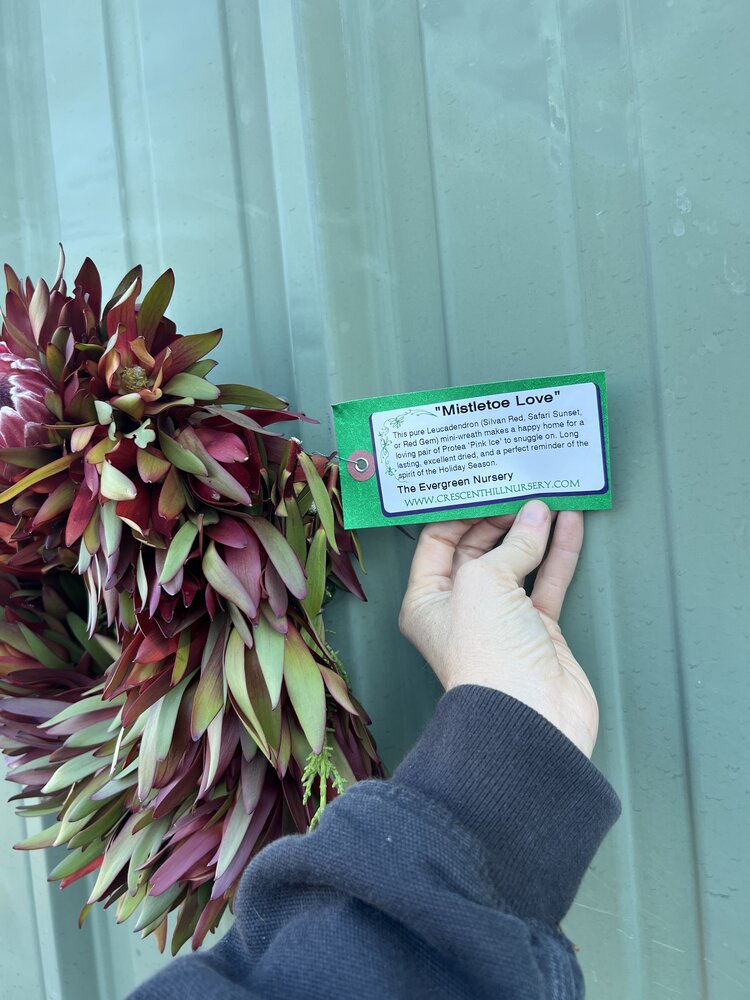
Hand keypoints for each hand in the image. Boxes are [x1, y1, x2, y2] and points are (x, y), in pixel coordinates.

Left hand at [398, 500, 597, 756]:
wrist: (530, 718)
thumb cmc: (487, 657)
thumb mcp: (484, 582)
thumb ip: (511, 545)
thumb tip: (534, 516)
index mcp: (426, 600)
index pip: (437, 541)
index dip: (459, 512)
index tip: (483, 485)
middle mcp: (460, 609)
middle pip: (477, 549)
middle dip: (499, 518)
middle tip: (520, 488)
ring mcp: (501, 620)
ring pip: (517, 563)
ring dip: (533, 531)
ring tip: (548, 498)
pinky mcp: (538, 630)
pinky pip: (548, 581)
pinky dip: (558, 552)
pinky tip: (569, 525)